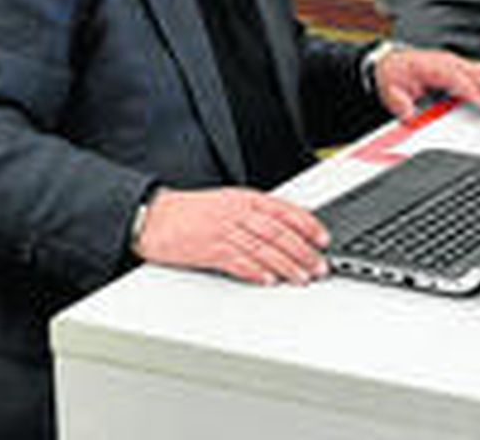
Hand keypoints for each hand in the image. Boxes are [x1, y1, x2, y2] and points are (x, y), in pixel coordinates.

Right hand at [133, 187, 329, 284]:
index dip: (308, 225)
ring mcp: (223, 231)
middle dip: (302, 251)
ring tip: (302, 277)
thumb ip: (255, 213)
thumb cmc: (191, 211)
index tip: (323, 238)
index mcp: (244, 199)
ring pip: (263, 249)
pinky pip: (237, 262)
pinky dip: (255, 272)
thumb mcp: (228, 202)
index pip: (284, 210)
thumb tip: (286, 227)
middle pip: (278, 232)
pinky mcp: (208, 250)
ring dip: (286, 265)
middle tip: (319, 265)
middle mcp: (237, 213)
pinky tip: (269, 280)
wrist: (155, 216)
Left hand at [374, 47, 479, 121]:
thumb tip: (409, 113)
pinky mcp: (463, 68)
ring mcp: (458, 63)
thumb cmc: (397, 75)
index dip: (473, 90)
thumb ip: (400, 103)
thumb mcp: (391, 91)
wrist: (394, 64)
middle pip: (479, 72)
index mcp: (433, 66)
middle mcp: (449, 62)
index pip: (458, 77)